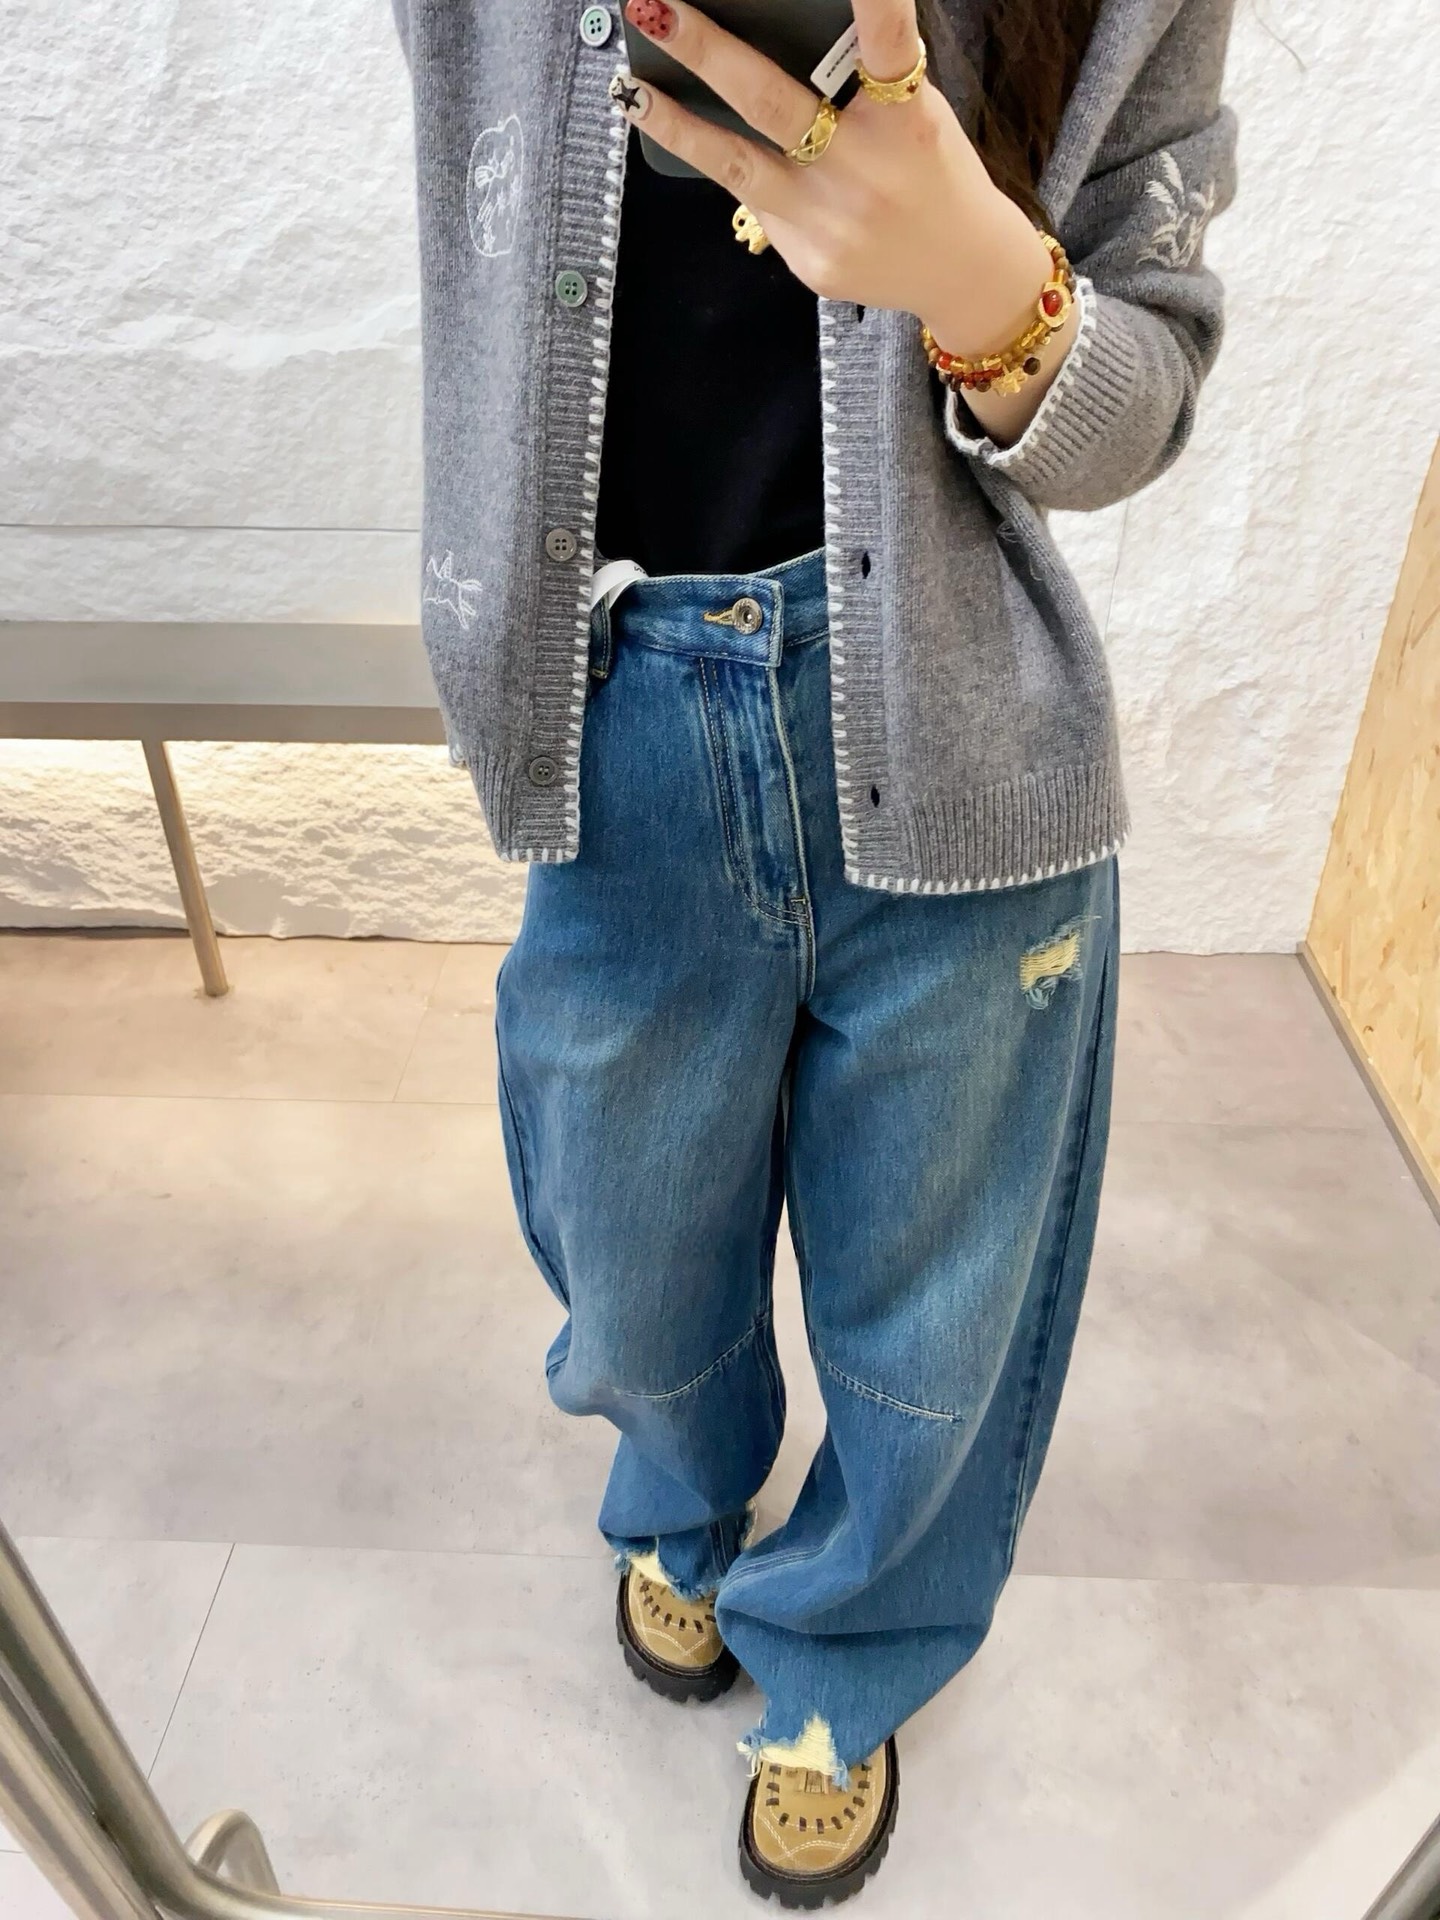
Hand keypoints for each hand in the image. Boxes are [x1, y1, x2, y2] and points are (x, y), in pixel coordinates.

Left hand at [612, 0, 1066, 379]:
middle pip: (773, 101)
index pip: (887, 41)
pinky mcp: (810, 259)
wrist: (961, 272)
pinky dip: (716, 163)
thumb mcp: (915, 112)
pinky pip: (752, 200)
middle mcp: (865, 167)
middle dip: (708, 50)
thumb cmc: (929, 171)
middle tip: (658, 8)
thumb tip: (769, 33)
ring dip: (677, 123)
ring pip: (738, 164)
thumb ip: (862, 78)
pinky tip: (681, 132)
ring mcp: (831, 219)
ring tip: (631, 88)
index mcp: (906, 116)